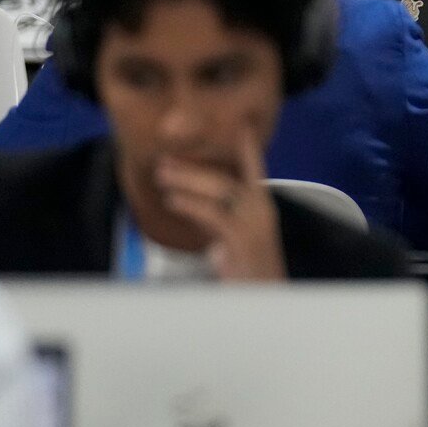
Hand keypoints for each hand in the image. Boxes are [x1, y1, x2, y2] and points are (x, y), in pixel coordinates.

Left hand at [155, 129, 286, 280]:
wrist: (265, 300)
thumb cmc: (250, 276)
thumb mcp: (232, 243)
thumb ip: (216, 222)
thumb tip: (189, 203)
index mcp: (262, 209)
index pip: (255, 171)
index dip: (248, 149)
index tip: (241, 127)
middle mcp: (262, 212)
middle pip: (227, 179)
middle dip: (193, 168)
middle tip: (164, 161)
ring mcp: (256, 224)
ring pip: (221, 190)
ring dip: (188, 181)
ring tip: (162, 177)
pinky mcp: (244, 239)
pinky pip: (214, 214)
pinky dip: (191, 204)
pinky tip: (173, 201)